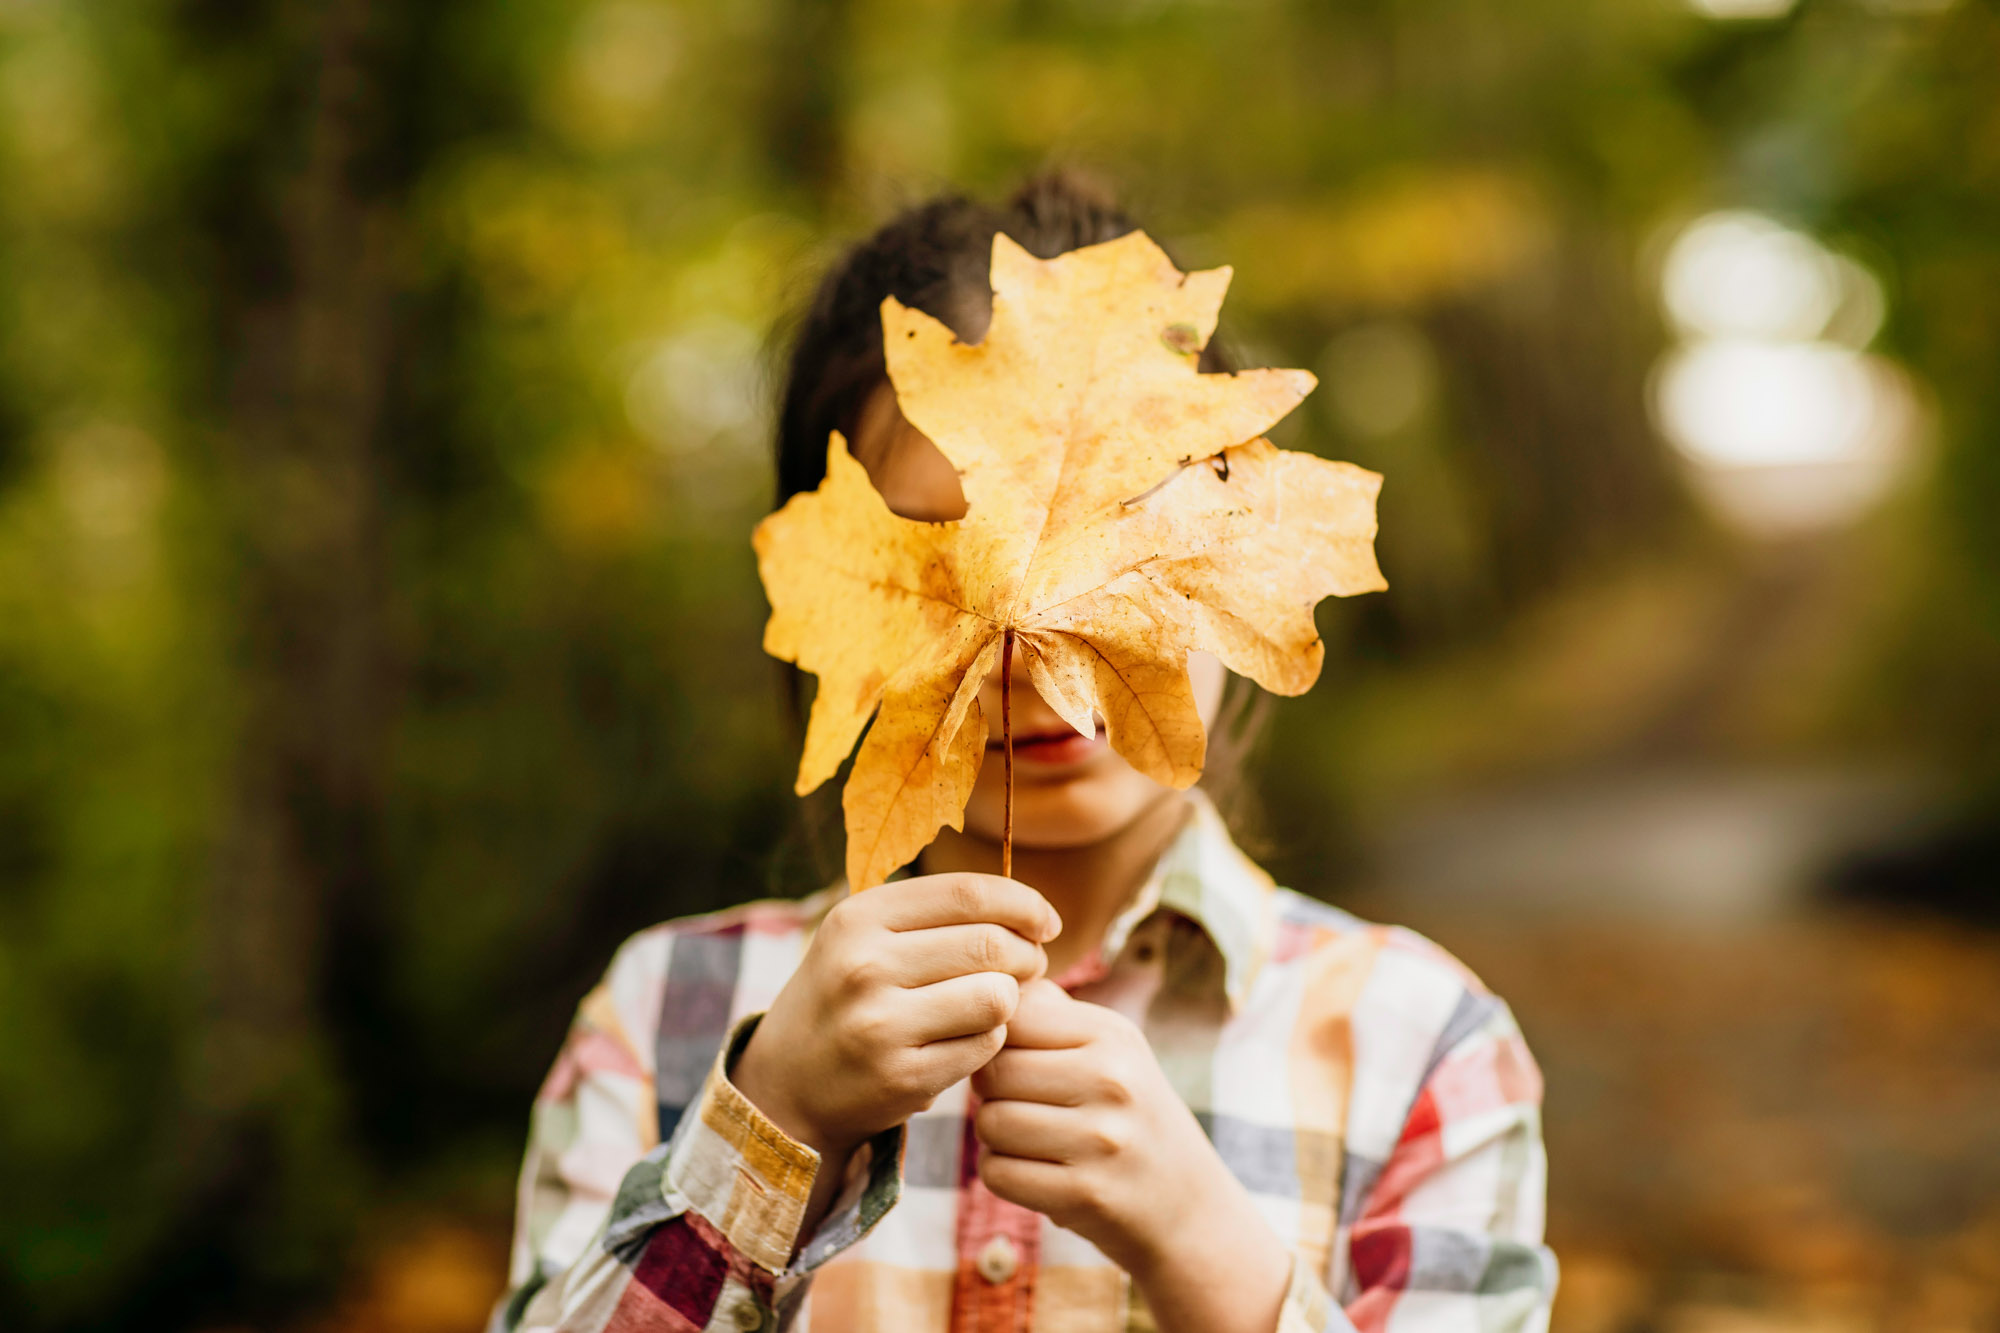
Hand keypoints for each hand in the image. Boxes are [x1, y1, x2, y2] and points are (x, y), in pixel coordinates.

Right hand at [731, 874, 1059, 1159]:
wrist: (786, 1084)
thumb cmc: (846, 997)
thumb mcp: (865, 937)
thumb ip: (936, 914)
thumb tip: (1032, 912)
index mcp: (858, 917)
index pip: (970, 893)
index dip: (1024, 904)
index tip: (1045, 922)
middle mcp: (863, 965)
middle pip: (992, 944)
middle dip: (1028, 955)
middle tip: (1029, 967)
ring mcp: (880, 1024)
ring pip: (997, 995)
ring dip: (1011, 999)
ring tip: (995, 1002)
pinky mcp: (900, 1077)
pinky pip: (985, 1045)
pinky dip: (990, 1040)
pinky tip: (967, 1038)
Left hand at [971, 980, 1290, 1332]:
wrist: (1187, 1206)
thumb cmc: (1130, 1117)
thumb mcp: (1112, 1051)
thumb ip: (1052, 1013)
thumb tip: (990, 976)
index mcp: (1113, 1035)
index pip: (1010, 1018)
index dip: (995, 1042)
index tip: (1012, 1061)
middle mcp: (1112, 1081)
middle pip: (992, 1072)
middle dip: (988, 1092)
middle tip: (1016, 1105)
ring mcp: (1102, 1141)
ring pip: (989, 1123)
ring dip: (994, 1137)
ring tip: (1028, 1139)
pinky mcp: (1086, 1195)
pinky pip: (997, 1173)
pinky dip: (1003, 1175)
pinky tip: (1034, 1172)